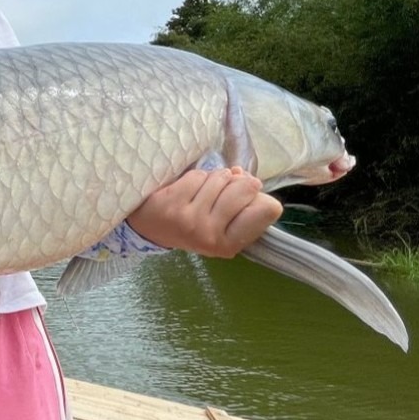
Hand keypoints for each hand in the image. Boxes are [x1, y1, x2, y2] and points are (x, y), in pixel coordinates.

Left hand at [126, 167, 282, 257]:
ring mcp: (192, 219)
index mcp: (230, 245)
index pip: (269, 209)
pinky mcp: (174, 202)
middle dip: (236, 182)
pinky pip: (199, 175)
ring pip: (221, 178)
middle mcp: (212, 235)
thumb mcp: (223, 224)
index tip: (244, 201)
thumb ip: (242, 203)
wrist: (150, 226)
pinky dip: (196, 177)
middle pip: (246, 188)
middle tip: (223, 190)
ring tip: (204, 191)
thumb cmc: (193, 224)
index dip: (258, 198)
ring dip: (215, 178)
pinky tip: (188, 189)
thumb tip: (242, 174)